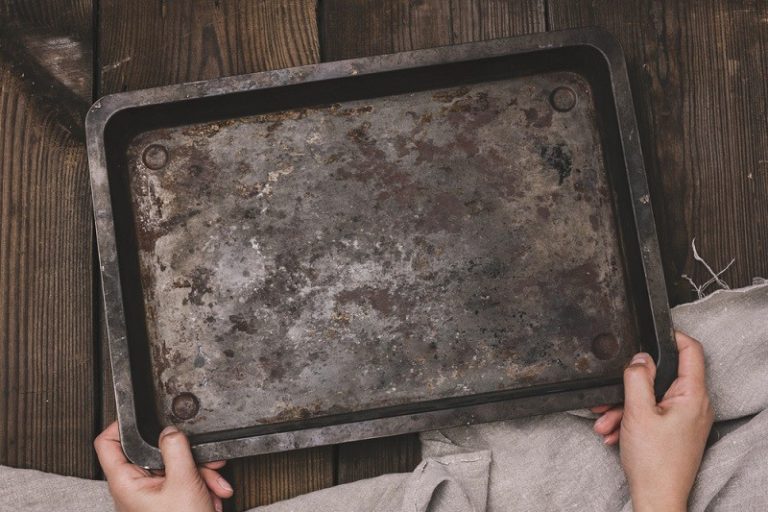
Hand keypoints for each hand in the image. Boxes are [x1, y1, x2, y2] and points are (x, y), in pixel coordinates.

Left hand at [94, 422, 233, 511]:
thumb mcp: (184, 482)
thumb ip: (176, 449)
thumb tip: (170, 430)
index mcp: (126, 482)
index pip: (107, 443)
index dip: (120, 424)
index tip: (141, 414)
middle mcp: (134, 489)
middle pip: (153, 454)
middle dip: (184, 454)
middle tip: (201, 457)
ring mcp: (150, 497)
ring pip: (172, 468)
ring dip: (199, 472)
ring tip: (214, 484)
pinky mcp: (166, 504)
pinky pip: (182, 483)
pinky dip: (200, 485)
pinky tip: (212, 494)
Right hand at [591, 332, 713, 511]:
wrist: (657, 498)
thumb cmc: (654, 462)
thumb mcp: (637, 412)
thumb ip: (637, 378)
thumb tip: (639, 358)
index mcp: (692, 396)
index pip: (691, 351)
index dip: (672, 336)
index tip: (651, 333)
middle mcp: (694, 406)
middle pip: (662, 377)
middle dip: (631, 385)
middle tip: (612, 393)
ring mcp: (686, 419)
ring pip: (652, 398)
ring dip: (625, 406)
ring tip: (606, 421)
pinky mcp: (675, 432)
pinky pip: (651, 414)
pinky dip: (631, 420)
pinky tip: (615, 432)